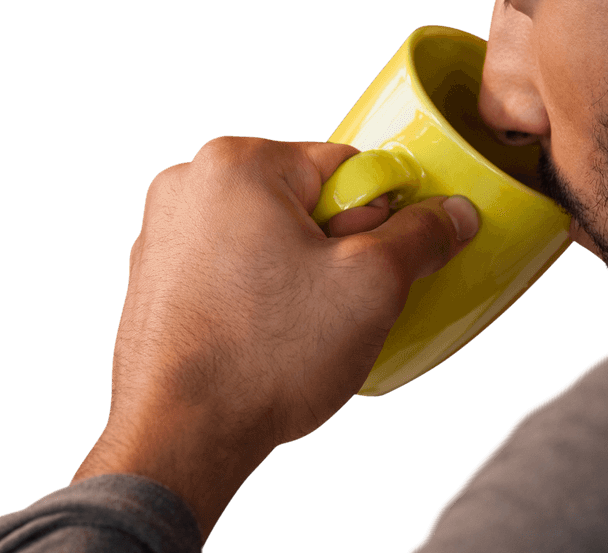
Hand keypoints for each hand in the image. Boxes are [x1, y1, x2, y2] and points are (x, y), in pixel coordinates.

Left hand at [71, 136, 479, 542]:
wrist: (176, 445)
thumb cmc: (265, 357)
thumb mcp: (373, 284)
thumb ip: (423, 235)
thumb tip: (455, 212)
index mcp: (237, 162)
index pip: (345, 165)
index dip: (375, 218)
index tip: (367, 266)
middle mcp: (189, 182)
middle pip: (304, 196)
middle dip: (333, 246)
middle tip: (332, 303)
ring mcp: (162, 231)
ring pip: (268, 232)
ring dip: (296, 269)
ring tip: (294, 327)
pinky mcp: (152, 278)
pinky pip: (230, 263)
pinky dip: (256, 290)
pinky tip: (262, 337)